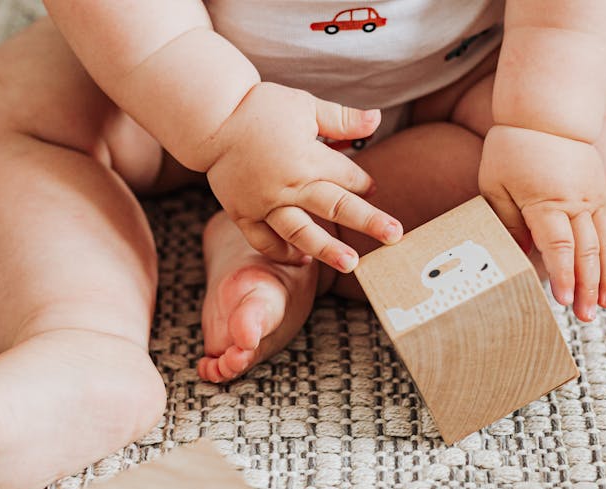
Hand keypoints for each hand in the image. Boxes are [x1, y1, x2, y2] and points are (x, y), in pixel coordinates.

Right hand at [205, 82, 402, 271]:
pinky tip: (303, 260)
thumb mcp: (305, 106)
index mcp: (307, 158)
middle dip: (368, 221)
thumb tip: (377, 120)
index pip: (347, 177)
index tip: (371, 187)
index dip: (363, 182)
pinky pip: (264, 240)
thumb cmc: (260, 108)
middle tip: (394, 237)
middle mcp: (288, 185)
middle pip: (336, 207)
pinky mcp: (243, 213)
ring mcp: (264, 203)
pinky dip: (282, 252)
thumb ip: (341, 118)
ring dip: (327, 249)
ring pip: (300, 232)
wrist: (211, 119)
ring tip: (350, 265)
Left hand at [478, 125, 605, 321]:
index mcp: (547, 201)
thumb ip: (507, 222)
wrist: (548, 113)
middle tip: (584, 317)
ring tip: (603, 306)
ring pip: (603, 244)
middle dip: (586, 287)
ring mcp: (593, 197)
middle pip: (585, 252)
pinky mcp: (600, 193)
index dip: (562, 275)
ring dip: (603, 278)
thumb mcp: (497, 186)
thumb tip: (520, 257)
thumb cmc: (513, 149)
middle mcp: (576, 202)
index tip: (563, 300)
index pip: (558, 246)